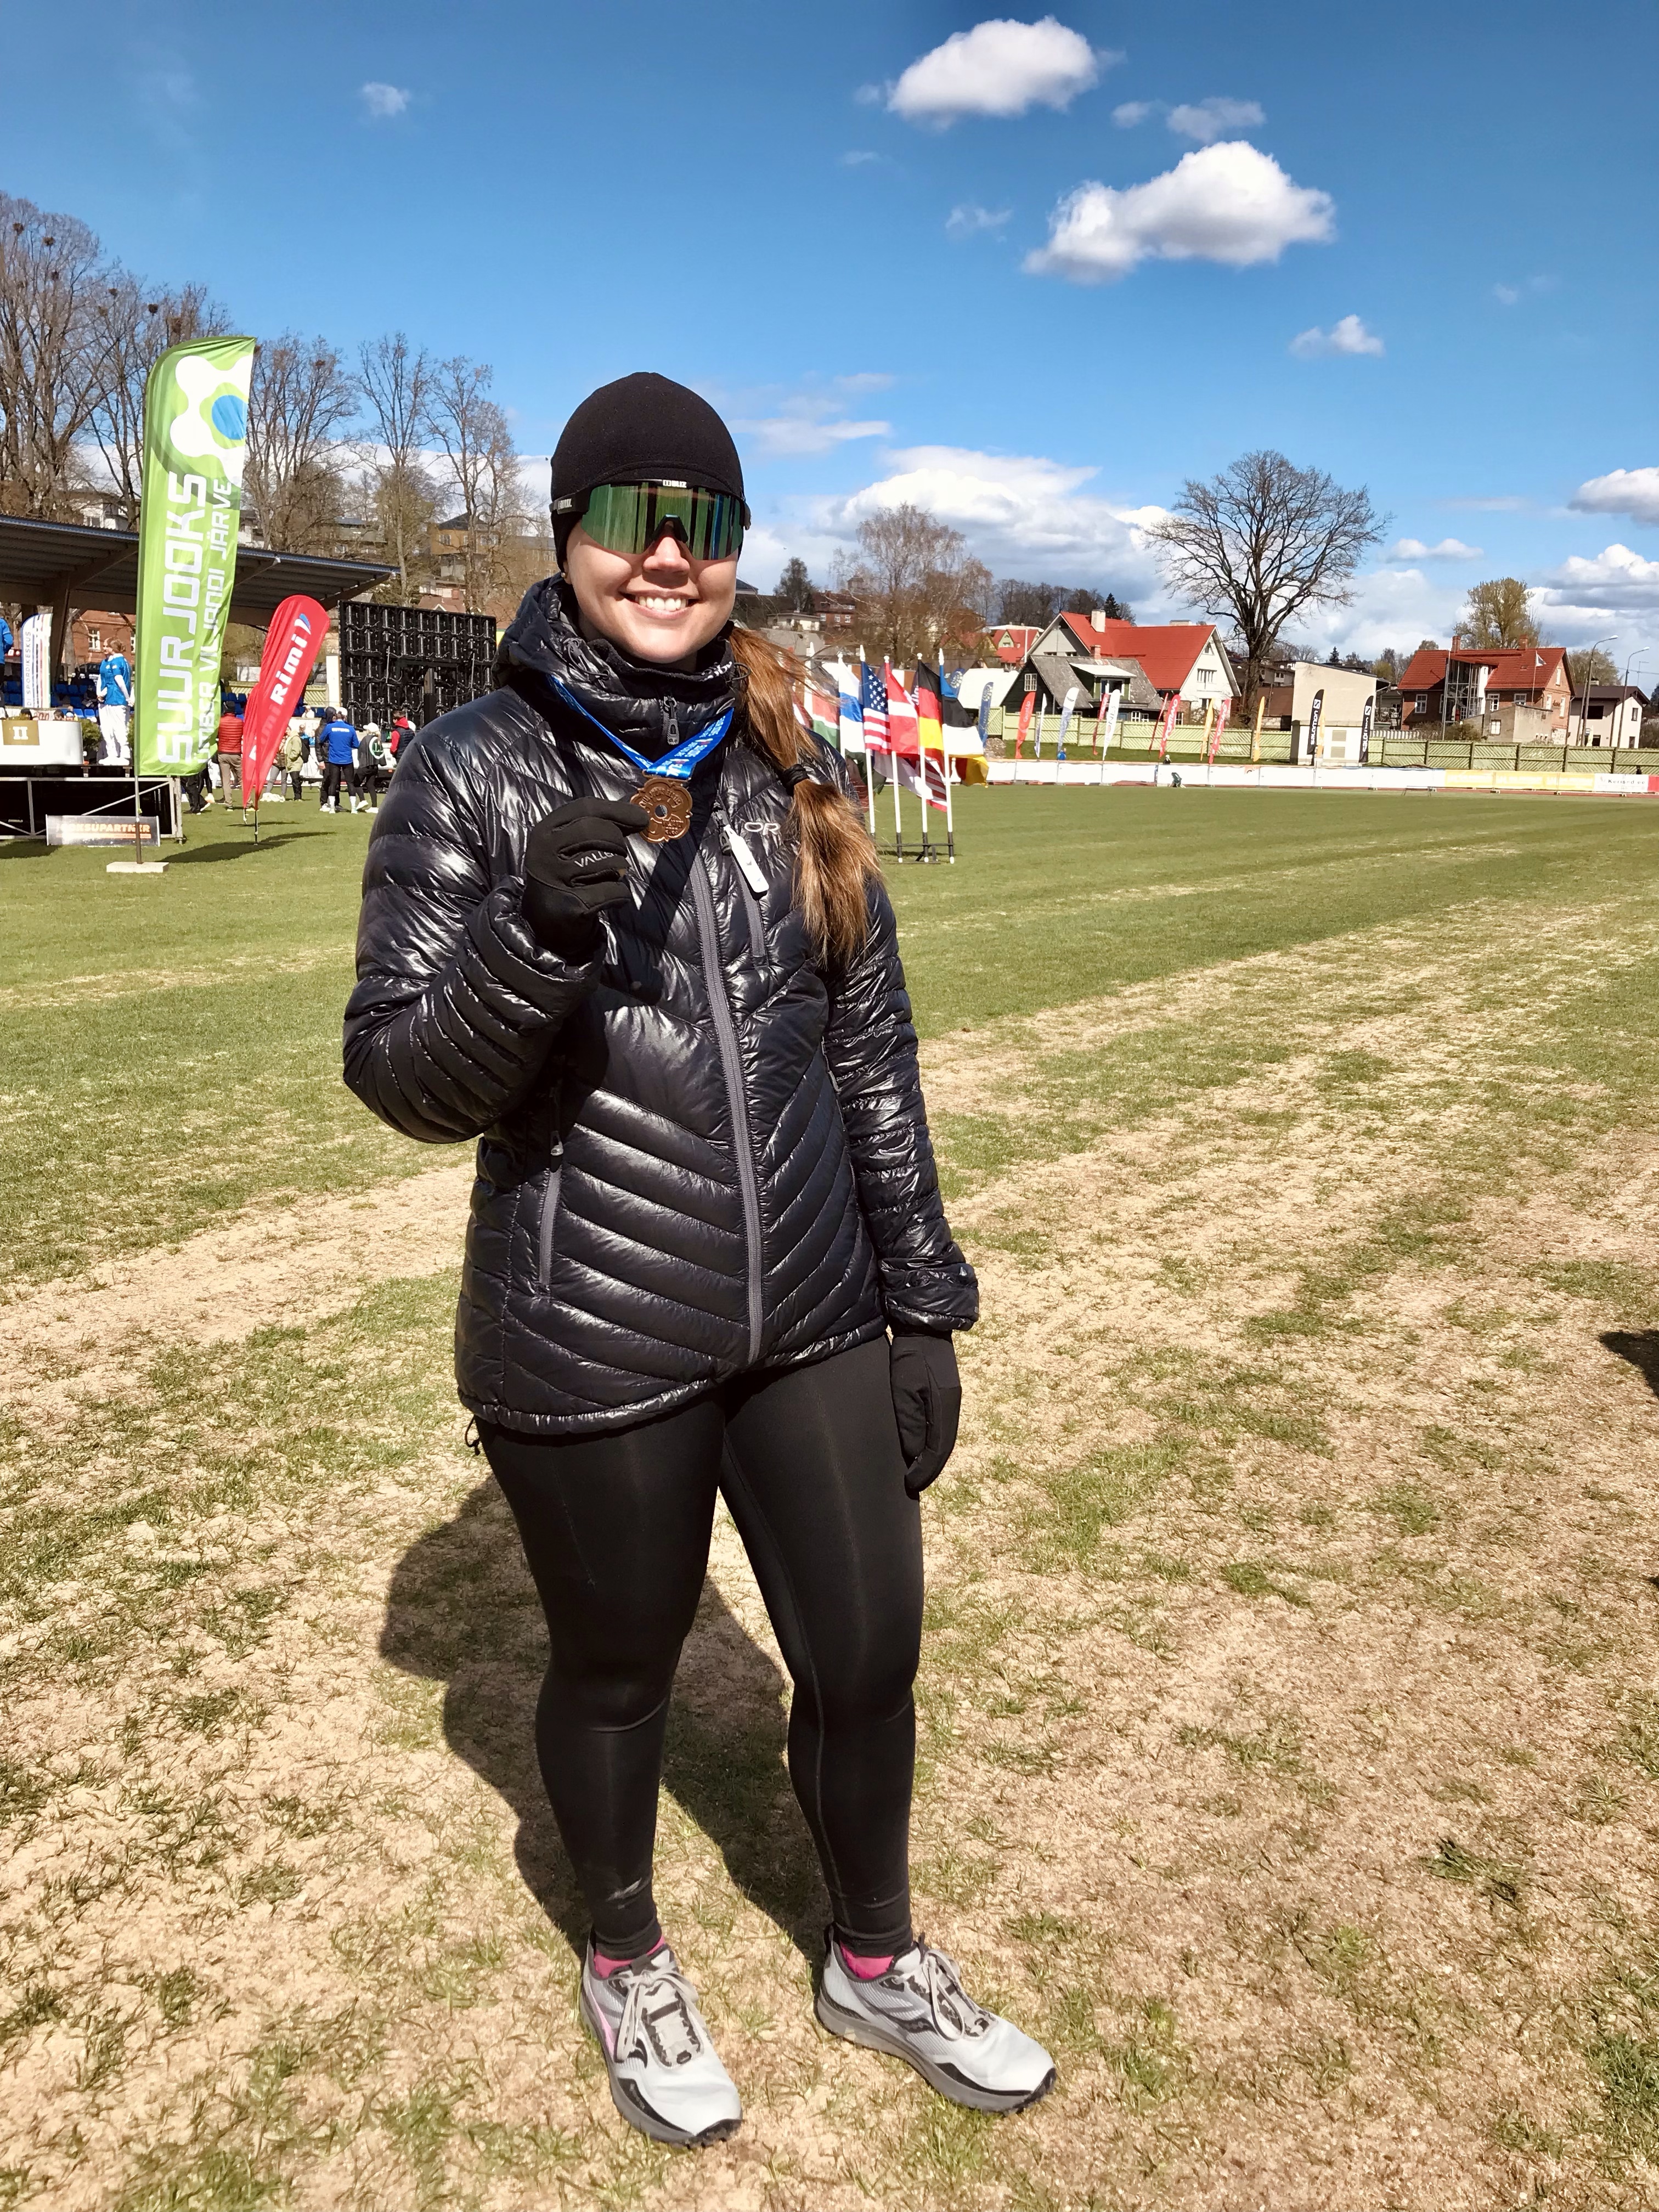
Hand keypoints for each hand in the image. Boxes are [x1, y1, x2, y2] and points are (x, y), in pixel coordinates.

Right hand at [521, 796, 647, 953]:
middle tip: (620, 855)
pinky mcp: (572, 905)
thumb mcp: (571, 845)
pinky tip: (609, 897)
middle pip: (597, 831)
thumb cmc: (567, 876)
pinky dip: (620, 895)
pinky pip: (613, 891)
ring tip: (608, 878)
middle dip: (618, 842)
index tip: (642, 818)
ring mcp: (556, 879)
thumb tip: (639, 815)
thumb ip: (600, 825)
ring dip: (619, 871)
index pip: (586, 807)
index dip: (618, 811)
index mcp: (546, 830)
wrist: (546, 923)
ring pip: (608, 862)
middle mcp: (545, 851)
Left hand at [890, 1332, 960, 1496]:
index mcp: (945, 1408)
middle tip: (915, 1484)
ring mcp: (952, 1401)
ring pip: (945, 1439)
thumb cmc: (909, 1357)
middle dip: (931, 1469)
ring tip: (919, 1472)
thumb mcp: (903, 1389)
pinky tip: (924, 1448)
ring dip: (934, 1458)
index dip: (925, 1470)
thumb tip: (914, 1452)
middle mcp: (953, 1408)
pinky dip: (935, 1444)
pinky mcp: (947, 1395)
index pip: (938, 1450)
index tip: (911, 1483)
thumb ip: (910, 1421)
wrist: (924, 1329)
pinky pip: (943, 1428)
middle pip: (945, 1448)